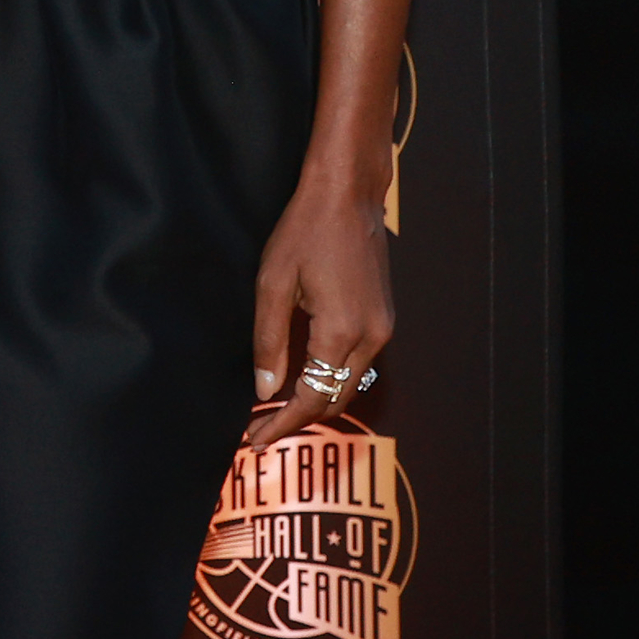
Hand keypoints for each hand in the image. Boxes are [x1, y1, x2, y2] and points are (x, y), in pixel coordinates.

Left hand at [244, 179, 394, 447]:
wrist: (349, 197)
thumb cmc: (305, 233)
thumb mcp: (273, 285)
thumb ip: (269, 341)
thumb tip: (265, 390)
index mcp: (341, 333)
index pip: (311, 398)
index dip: (282, 424)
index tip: (255, 441)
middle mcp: (371, 338)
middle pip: (334, 399)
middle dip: (298, 420)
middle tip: (259, 430)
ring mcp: (383, 329)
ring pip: (348, 385)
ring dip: (315, 401)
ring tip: (275, 410)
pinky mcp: (383, 319)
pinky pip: (356, 364)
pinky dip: (329, 380)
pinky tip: (302, 378)